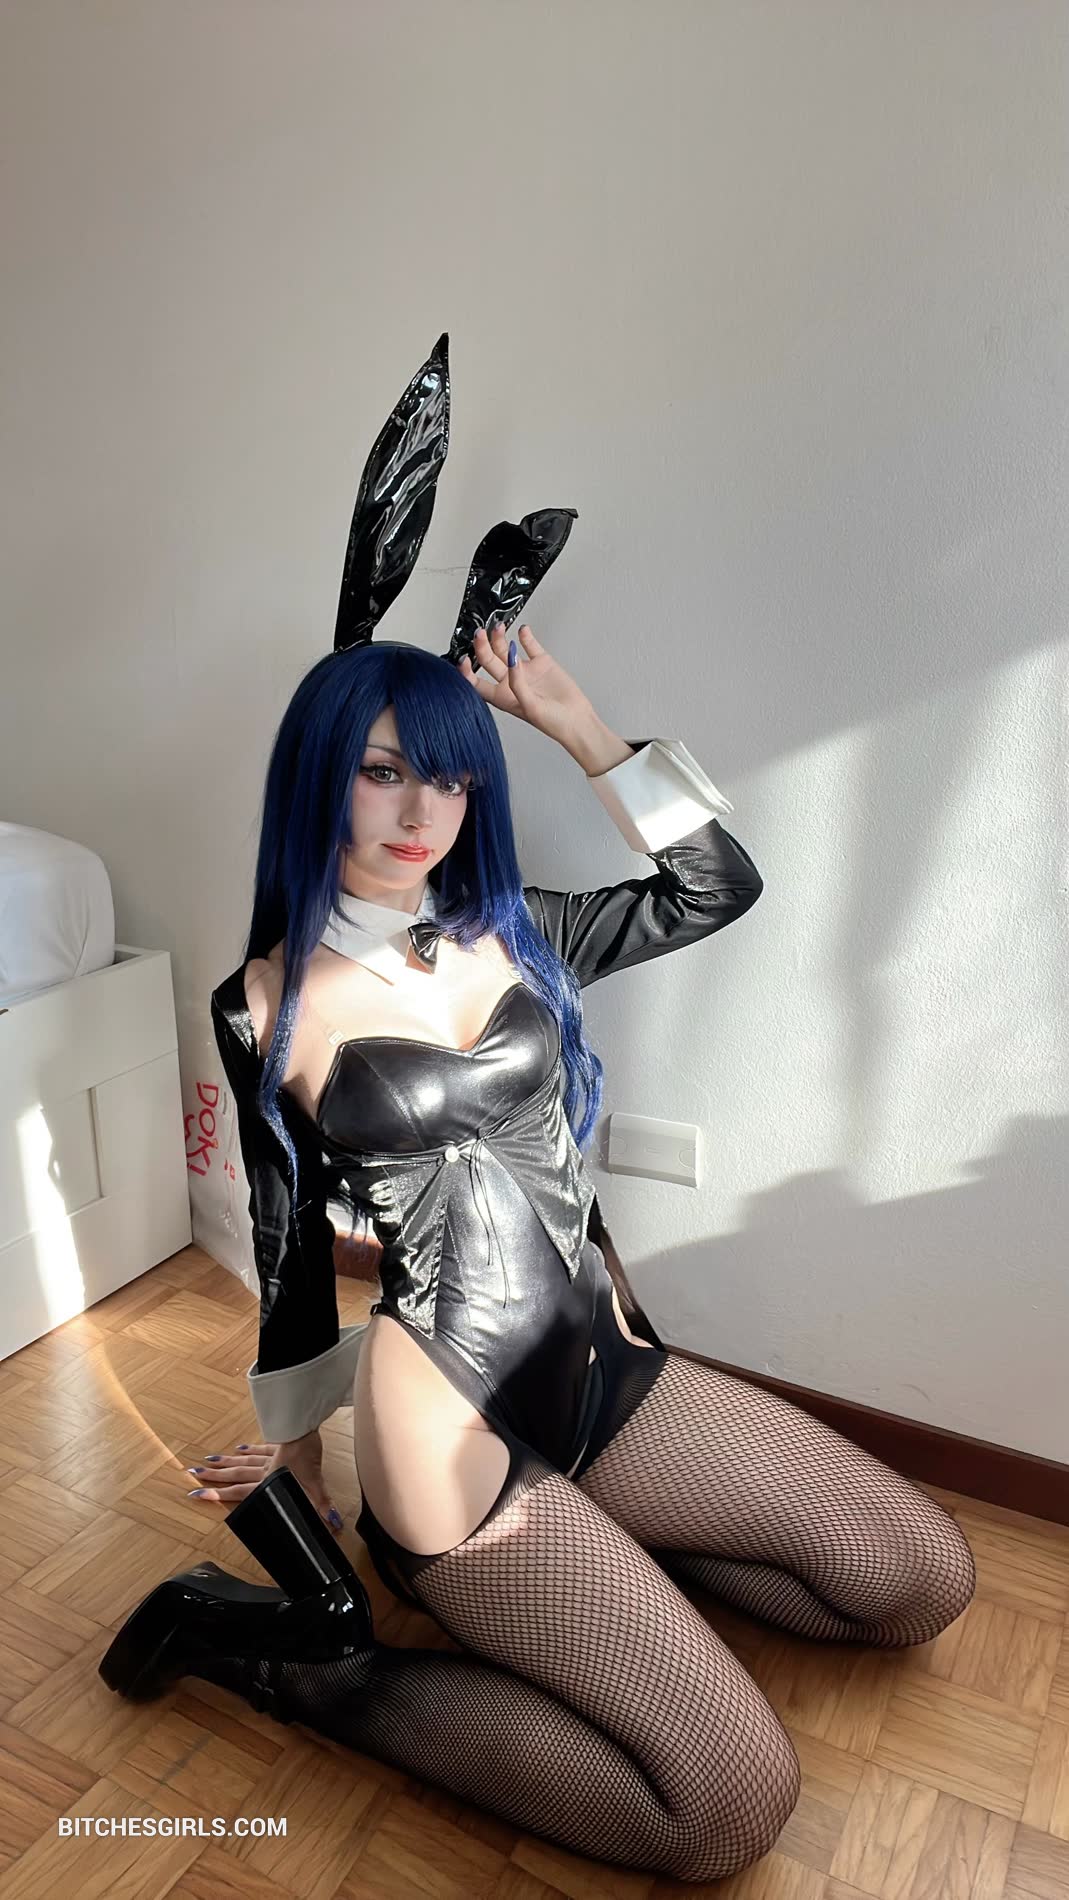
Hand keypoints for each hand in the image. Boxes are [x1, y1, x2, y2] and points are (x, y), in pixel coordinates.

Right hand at [186, 1429, 344, 1533]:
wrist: (305, 1429)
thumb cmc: (306, 1456)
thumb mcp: (314, 1484)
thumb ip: (321, 1505)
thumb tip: (332, 1525)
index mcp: (268, 1481)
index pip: (240, 1492)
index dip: (219, 1496)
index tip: (197, 1495)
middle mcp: (264, 1469)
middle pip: (236, 1474)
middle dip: (215, 1477)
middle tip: (194, 1475)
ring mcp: (270, 1455)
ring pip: (244, 1460)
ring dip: (227, 1462)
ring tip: (209, 1461)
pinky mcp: (278, 1443)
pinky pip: (260, 1447)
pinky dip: (250, 1448)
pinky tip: (241, 1447)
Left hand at [458, 621, 597, 752]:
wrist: (577, 720)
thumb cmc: (553, 723)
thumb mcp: (530, 706)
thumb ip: (518, 682)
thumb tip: (511, 658)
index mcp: (501, 697)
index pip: (476, 682)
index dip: (466, 671)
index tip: (464, 658)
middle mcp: (510, 682)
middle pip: (489, 660)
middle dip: (482, 646)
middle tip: (481, 633)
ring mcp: (525, 671)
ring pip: (506, 649)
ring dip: (499, 637)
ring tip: (498, 627)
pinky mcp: (541, 663)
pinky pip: (530, 645)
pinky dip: (526, 636)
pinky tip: (522, 629)